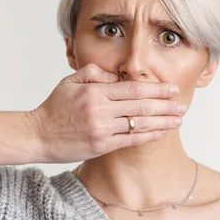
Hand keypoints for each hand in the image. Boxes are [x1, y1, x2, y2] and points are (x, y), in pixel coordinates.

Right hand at [26, 63, 186, 163]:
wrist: (37, 135)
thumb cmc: (54, 108)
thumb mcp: (69, 82)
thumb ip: (92, 73)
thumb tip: (115, 75)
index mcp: (94, 91)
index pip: (132, 88)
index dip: (155, 88)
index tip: (171, 88)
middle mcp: (100, 110)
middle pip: (140, 105)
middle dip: (165, 105)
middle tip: (182, 104)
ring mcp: (101, 129)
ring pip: (139, 123)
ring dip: (162, 121)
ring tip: (178, 120)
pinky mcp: (100, 145)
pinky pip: (130, 140)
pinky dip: (148, 135)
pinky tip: (161, 132)